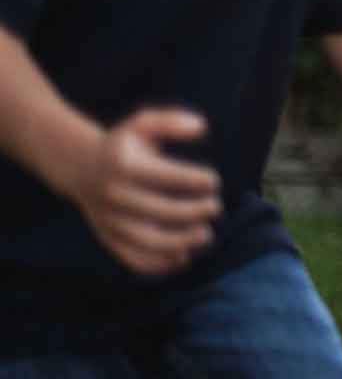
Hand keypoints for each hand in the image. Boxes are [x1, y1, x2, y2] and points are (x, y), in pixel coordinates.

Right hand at [68, 108, 222, 276]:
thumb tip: (201, 127)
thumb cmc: (124, 145)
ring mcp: (110, 220)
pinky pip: (132, 259)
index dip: (193, 180)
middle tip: (215, 207)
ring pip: (146, 240)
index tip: (214, 181)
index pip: (164, 176)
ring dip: (180, 242)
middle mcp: (114, 195)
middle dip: (193, 211)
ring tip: (206, 235)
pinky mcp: (109, 238)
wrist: (81, 168)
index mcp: (124, 166)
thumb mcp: (142, 124)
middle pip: (159, 211)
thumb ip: (171, 121)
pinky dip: (159, 264)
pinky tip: (184, 257)